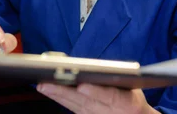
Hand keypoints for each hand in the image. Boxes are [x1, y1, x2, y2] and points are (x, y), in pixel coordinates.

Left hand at [37, 83, 157, 113]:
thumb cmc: (132, 97)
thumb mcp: (132, 87)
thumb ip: (116, 79)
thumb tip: (93, 68)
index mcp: (128, 102)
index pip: (111, 97)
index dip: (96, 92)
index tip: (82, 86)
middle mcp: (112, 112)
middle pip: (86, 103)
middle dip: (65, 93)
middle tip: (47, 84)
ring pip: (77, 107)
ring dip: (59, 96)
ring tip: (43, 86)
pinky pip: (74, 110)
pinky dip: (62, 101)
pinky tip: (50, 92)